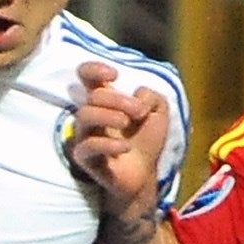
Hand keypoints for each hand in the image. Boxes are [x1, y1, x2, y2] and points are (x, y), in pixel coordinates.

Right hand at [66, 61, 169, 230]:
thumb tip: (138, 94)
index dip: (94, 69)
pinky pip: (88, 146)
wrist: (144, 175)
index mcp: (105, 100)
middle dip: (118, 99)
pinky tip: (125, 147)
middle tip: (139, 112)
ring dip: (109, 115)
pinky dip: (108, 144)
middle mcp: (91, 115)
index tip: (115, 75)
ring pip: (84, 115)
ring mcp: (85, 136)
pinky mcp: (85, 158)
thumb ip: (153, 96)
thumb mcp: (159, 111)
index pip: (86, 76)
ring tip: (128, 123)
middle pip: (93, 96)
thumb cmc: (146, 141)